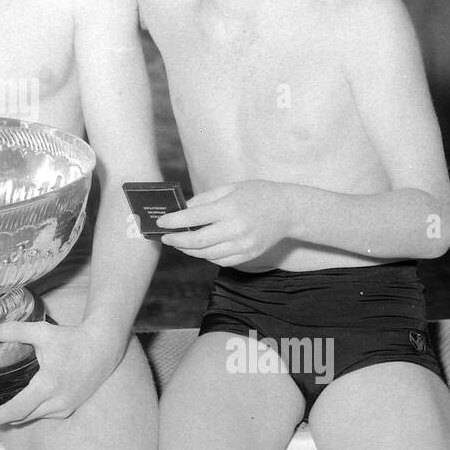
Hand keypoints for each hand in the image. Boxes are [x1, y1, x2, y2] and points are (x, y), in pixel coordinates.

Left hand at [0, 320, 121, 423]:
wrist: (102, 348)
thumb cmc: (71, 339)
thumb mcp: (41, 331)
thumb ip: (12, 331)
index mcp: (47, 385)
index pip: (16, 410)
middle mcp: (57, 402)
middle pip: (22, 418)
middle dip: (4, 417)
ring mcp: (66, 407)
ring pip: (34, 418)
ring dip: (19, 414)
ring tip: (5, 405)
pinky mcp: (71, 408)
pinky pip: (46, 415)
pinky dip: (34, 411)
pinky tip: (27, 401)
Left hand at [158, 180, 291, 265]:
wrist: (288, 210)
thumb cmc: (257, 194)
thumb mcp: (231, 188)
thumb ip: (205, 199)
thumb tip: (181, 210)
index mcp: (229, 208)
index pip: (194, 217)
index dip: (174, 221)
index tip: (161, 222)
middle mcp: (236, 228)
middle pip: (197, 241)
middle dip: (177, 240)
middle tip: (165, 238)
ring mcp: (243, 245)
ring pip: (207, 254)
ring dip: (189, 250)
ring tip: (179, 243)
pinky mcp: (249, 255)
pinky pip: (221, 261)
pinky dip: (206, 257)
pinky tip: (199, 249)